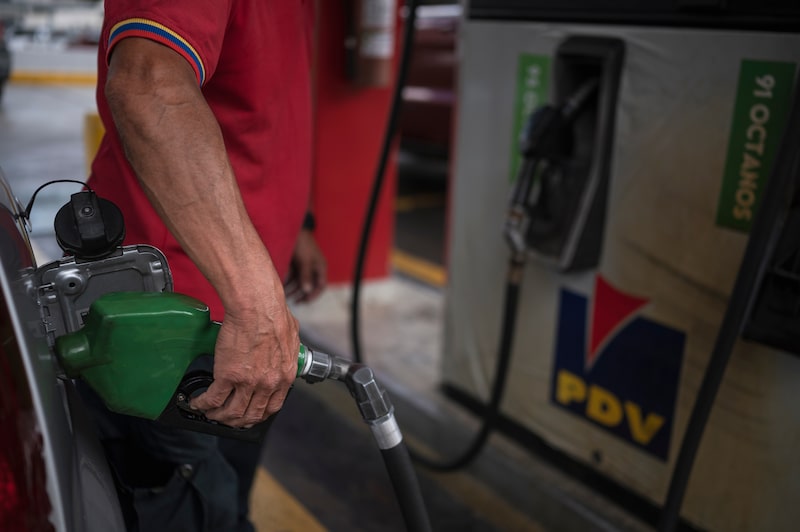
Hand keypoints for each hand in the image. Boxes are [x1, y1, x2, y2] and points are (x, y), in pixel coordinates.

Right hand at [189, 283, 299, 427]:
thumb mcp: (291, 337)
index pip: (272, 406)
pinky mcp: (228, 376)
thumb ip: (286, 350)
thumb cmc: (273, 313)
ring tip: (209, 412)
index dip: (258, 414)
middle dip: (236, 420)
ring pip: (231, 412)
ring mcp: (248, 382)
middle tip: (226, 417)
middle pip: (251, 415)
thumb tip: (284, 348)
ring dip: (218, 416)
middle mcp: (268, 383)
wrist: (257, 307)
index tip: (250, 413)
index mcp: (284, 376)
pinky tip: (197, 402)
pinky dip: (203, 404)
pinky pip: (213, 399)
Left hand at [285, 230, 326, 302]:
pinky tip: (281, 285)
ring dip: (293, 288)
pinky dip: (288, 281)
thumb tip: (307, 291)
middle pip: (309, 285)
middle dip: (301, 294)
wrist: (292, 228)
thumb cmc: (302, 244)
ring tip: (285, 296)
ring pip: (299, 281)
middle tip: (294, 302)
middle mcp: (313, 268)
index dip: (314, 295)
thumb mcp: (305, 260)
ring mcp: (304, 266)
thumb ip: (306, 276)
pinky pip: (293, 275)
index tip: (305, 301)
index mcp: (320, 267)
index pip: (320, 285)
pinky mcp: (295, 263)